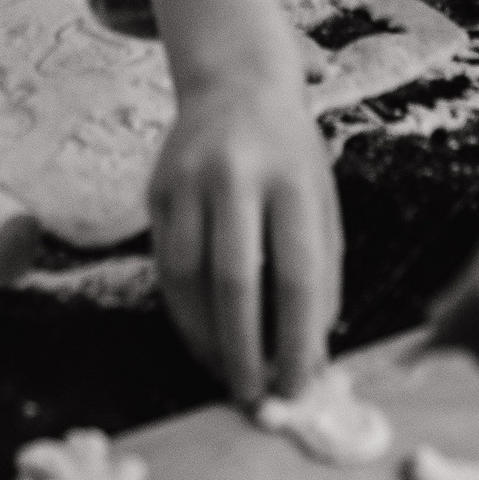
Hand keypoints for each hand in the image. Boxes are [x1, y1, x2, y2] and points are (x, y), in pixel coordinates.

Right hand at [142, 0, 342, 402]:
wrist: (235, 82)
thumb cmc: (289, 154)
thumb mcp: (320, 199)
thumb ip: (320, 273)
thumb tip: (309, 355)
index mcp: (292, 178)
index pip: (298, 274)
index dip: (297, 340)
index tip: (299, 386)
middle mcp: (237, 175)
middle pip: (236, 280)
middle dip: (244, 350)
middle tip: (253, 397)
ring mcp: (189, 180)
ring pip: (189, 278)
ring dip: (207, 339)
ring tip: (226, 374)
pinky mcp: (157, 189)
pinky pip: (166, 265)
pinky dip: (182, 312)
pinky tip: (200, 337)